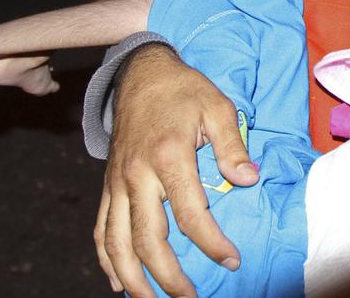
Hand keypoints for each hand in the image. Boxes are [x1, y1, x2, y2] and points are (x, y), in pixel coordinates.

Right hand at [96, 45, 257, 296]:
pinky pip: (101, 229)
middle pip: (147, 239)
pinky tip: (119, 283)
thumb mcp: (217, 106)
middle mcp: (137, 175)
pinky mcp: (108, 185)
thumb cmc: (185, 90)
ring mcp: (117, 182)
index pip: (190, 214)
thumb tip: (248, 180)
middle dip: (168, 277)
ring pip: (116, 242)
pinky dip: (106, 259)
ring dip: (133, 278)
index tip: (232, 261)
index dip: (212, 243)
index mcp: (168, 156)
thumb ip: (232, 146)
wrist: (141, 73)